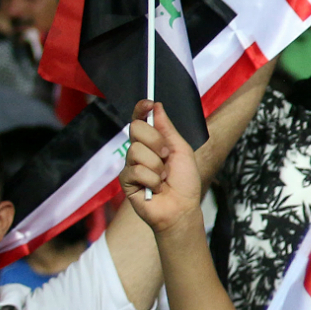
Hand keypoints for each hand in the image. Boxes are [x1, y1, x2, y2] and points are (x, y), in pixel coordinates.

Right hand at [121, 101, 201, 234]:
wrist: (181, 207)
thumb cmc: (185, 181)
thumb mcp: (181, 150)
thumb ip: (167, 129)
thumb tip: (157, 106)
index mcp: (153, 142)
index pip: (140, 121)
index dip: (141, 110)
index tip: (148, 103)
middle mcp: (139, 151)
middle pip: (136, 129)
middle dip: (155, 140)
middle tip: (166, 155)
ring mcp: (131, 165)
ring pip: (136, 150)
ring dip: (156, 165)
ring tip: (163, 177)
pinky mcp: (125, 180)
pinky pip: (136, 170)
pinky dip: (151, 179)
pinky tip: (155, 188)